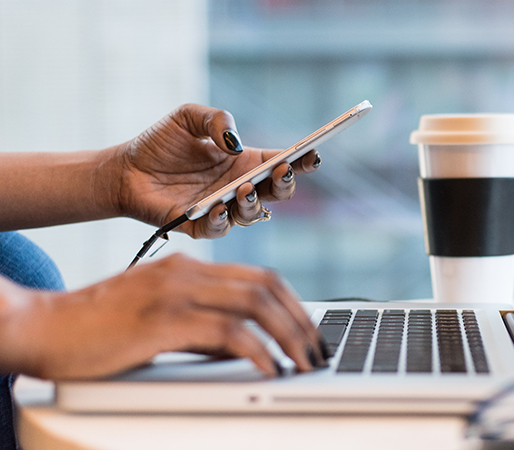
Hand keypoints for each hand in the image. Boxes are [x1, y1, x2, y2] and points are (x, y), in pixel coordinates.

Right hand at [0, 254, 322, 379]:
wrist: (41, 327)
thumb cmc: (96, 330)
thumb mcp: (159, 320)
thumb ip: (202, 327)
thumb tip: (244, 348)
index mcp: (188, 267)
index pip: (260, 276)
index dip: (294, 304)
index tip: (310, 332)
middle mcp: (186, 272)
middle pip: (267, 286)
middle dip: (302, 321)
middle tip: (318, 351)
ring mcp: (175, 292)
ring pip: (255, 304)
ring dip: (289, 336)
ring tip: (304, 363)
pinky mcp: (163, 320)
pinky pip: (228, 332)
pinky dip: (258, 351)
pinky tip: (270, 369)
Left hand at [111, 104, 321, 237]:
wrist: (124, 170)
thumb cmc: (160, 143)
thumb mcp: (188, 117)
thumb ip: (216, 120)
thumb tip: (235, 142)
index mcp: (245, 162)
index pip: (283, 163)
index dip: (302, 160)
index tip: (313, 153)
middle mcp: (240, 187)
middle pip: (278, 193)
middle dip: (286, 183)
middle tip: (282, 171)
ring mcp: (223, 209)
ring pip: (253, 214)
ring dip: (254, 202)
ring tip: (244, 188)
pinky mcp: (200, 226)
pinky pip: (219, 228)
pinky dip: (222, 219)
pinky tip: (218, 206)